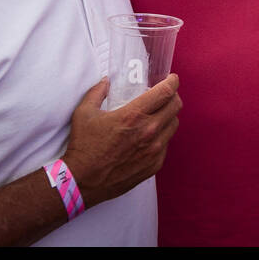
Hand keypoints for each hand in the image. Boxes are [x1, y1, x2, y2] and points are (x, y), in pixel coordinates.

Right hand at [63, 75, 181, 206]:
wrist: (82, 180)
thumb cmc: (83, 146)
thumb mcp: (84, 113)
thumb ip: (96, 92)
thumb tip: (106, 81)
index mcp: (133, 115)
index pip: (165, 92)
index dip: (172, 82)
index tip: (172, 79)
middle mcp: (148, 131)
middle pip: (175, 106)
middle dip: (173, 96)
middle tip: (165, 95)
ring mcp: (154, 150)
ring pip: (173, 125)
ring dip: (169, 116)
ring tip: (158, 115)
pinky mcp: (154, 165)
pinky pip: (167, 144)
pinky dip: (162, 136)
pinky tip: (151, 136)